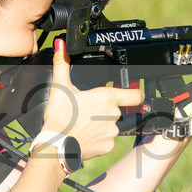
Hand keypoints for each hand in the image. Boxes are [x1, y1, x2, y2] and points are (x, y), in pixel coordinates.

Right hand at [41, 39, 143, 159]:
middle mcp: (113, 115)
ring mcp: (112, 132)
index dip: (136, 92)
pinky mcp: (108, 146)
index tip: (132, 93)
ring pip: (111, 125)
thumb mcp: (59, 87)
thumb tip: (61, 45)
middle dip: (105, 109)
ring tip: (84, 124)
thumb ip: (62, 64)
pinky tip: (86, 135)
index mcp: (106, 98)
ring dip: (102, 124)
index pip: (135, 94)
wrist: (55, 147)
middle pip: (117, 109)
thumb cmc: (59, 118)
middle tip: (87, 111)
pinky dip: (99, 138)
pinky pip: (107, 139)